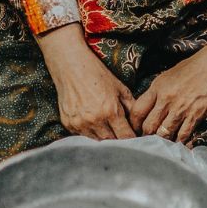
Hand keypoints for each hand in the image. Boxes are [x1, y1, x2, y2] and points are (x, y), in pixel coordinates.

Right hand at [38, 24, 135, 139]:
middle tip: (121, 132)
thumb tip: (138, 123)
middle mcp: (95, 120)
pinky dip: (89, 132)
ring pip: (96, 140)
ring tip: (107, 127)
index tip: (133, 136)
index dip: (131, 138)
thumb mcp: (120, 88)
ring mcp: (80, 123)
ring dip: (104, 136)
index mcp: (110, 111)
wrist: (71, 66)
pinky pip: (83, 135)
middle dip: (118, 139)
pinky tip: (92, 122)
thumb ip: (131, 107)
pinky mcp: (68, 124)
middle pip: (111, 141)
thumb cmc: (97, 74)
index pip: (125, 136)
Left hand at [130, 43, 206, 143]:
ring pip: (164, 134)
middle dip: (147, 137)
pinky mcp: (196, 115)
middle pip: (148, 127)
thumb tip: (150, 109)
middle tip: (149, 142)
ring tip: (164, 146)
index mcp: (157, 88)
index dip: (134, 125)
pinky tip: (180, 144)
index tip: (137, 130)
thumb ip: (158, 92)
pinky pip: (183, 135)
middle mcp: (166, 99)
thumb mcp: (169, 75)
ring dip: (163, 142)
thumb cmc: (194, 67)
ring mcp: (181, 108)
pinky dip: (180, 143)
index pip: (137, 111)